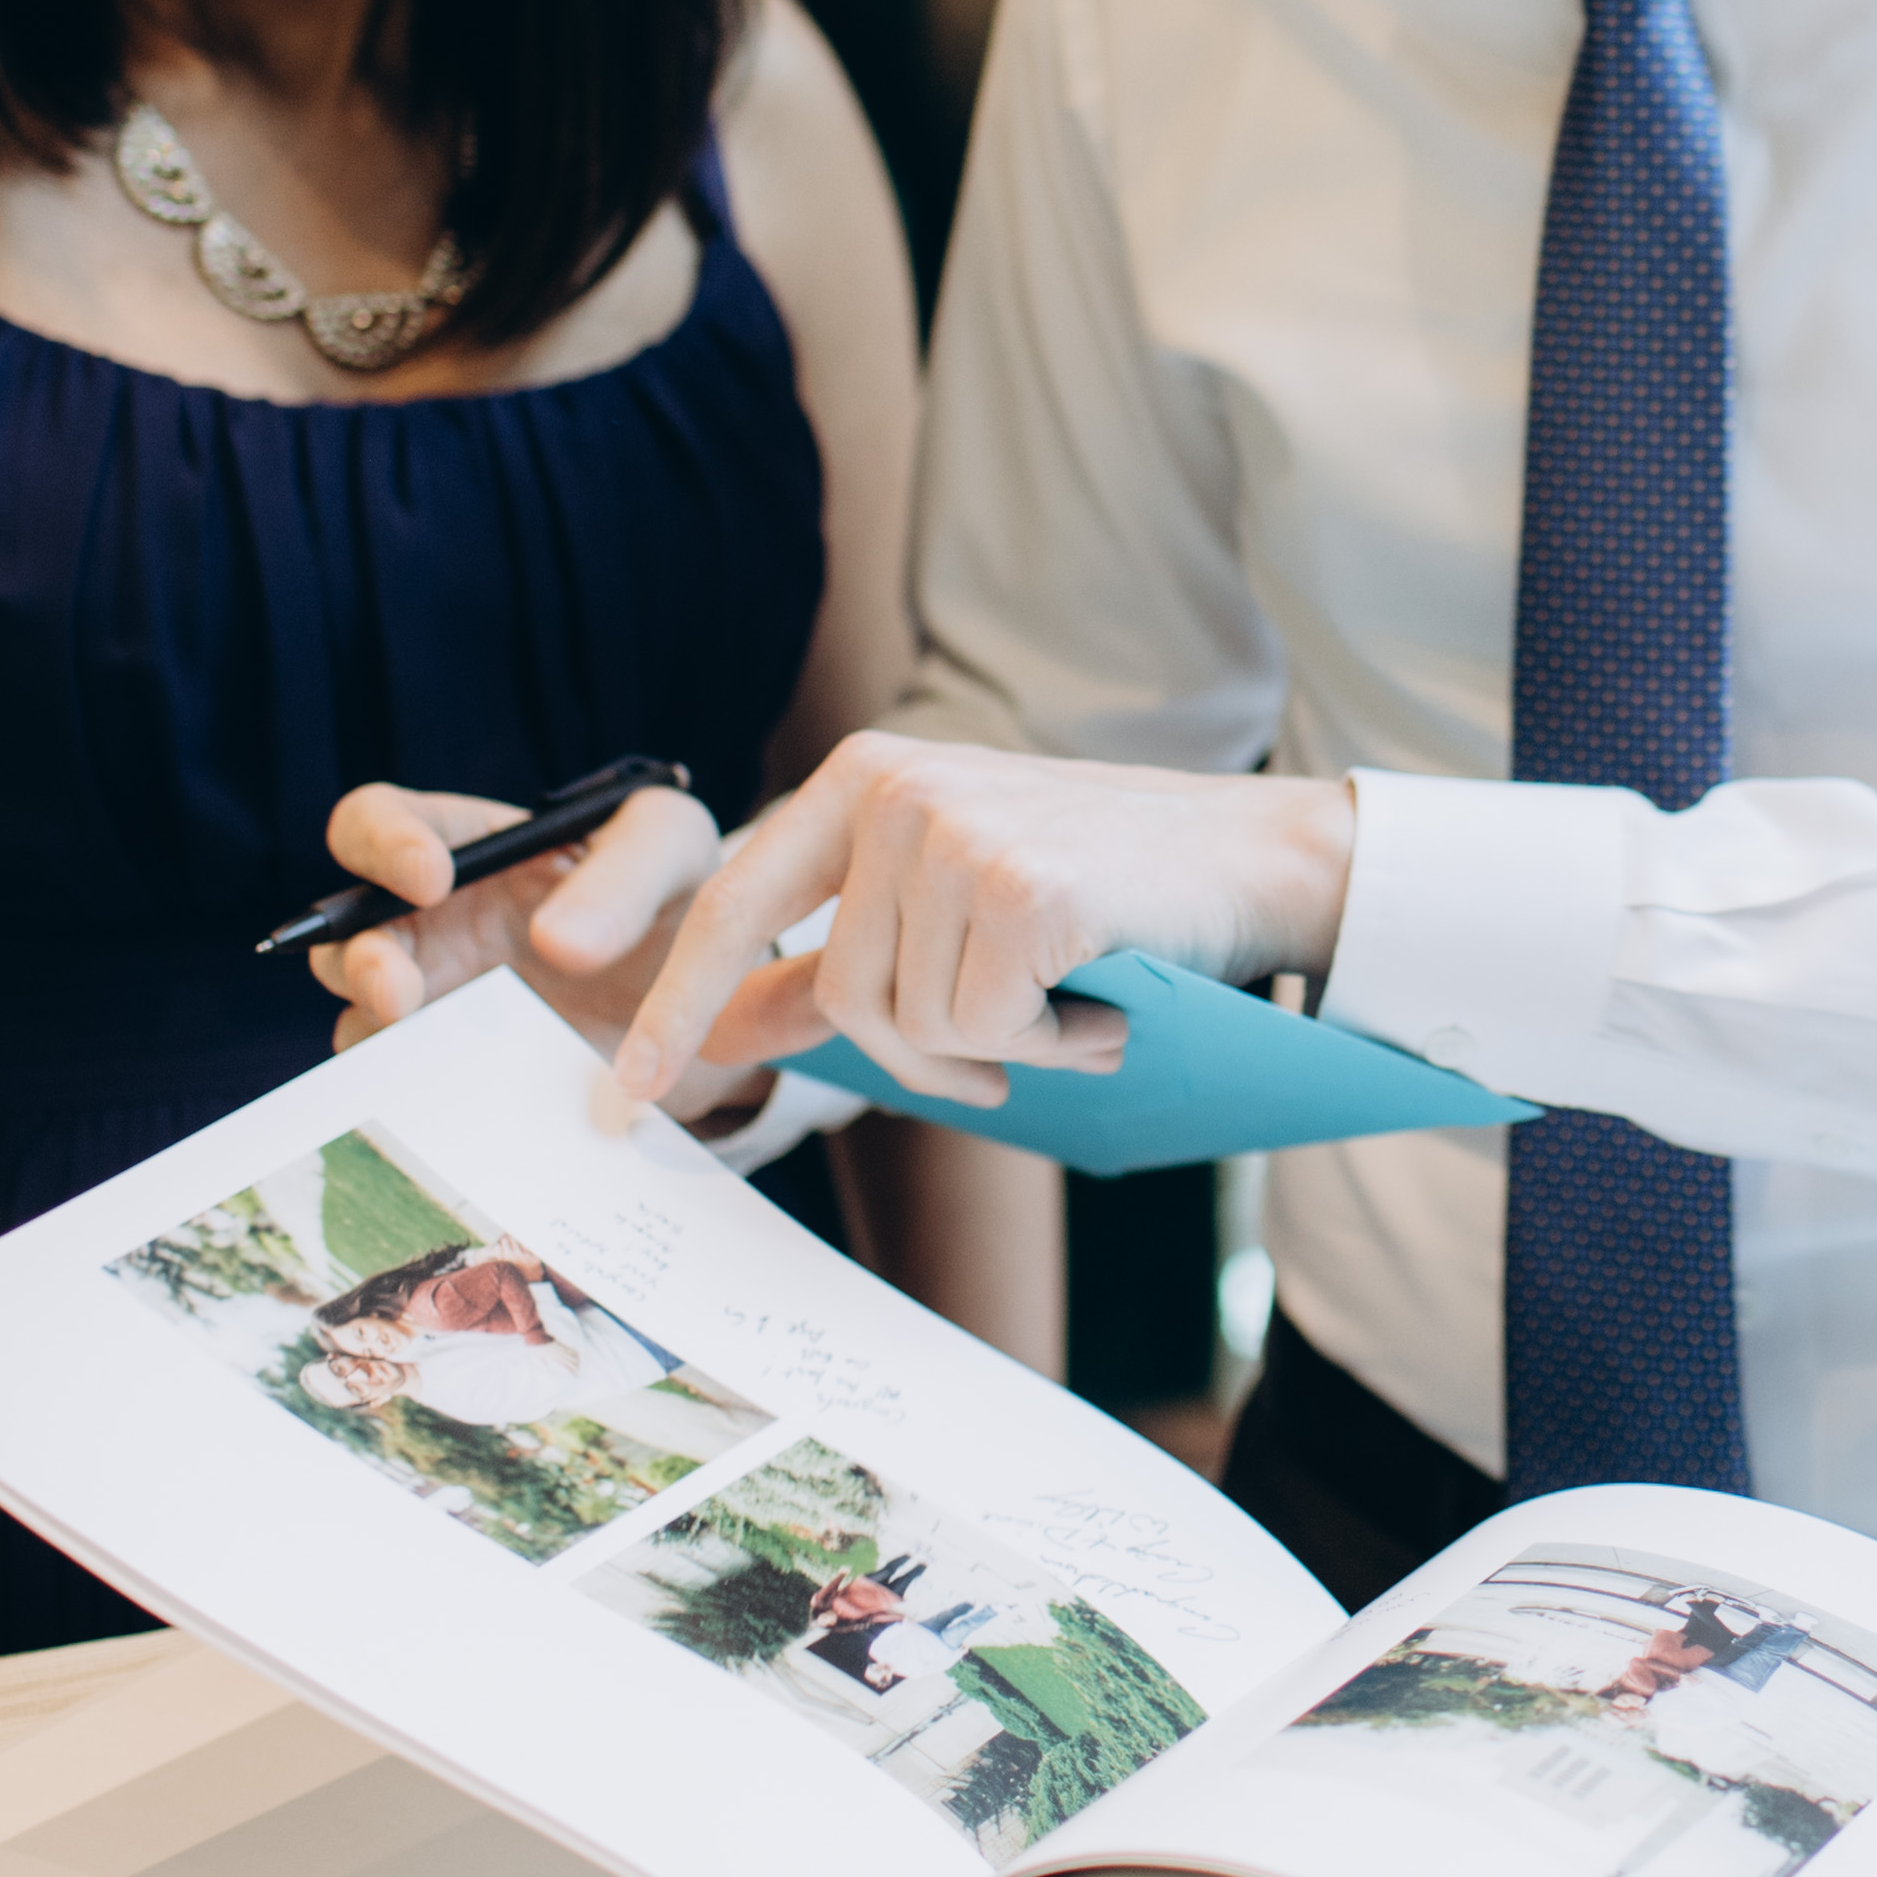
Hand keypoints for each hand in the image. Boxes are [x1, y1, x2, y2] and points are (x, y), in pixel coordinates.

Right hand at [310, 780, 773, 1128]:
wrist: (715, 1006)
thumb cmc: (678, 894)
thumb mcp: (671, 849)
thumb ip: (624, 874)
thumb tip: (555, 940)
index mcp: (470, 847)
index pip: (379, 822)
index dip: (383, 842)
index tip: (430, 877)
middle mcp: (432, 927)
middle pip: (339, 935)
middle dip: (356, 961)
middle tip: (400, 993)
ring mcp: (439, 1008)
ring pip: (362, 1023)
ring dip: (379, 1039)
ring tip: (426, 1054)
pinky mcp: (461, 1081)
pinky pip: (413, 1096)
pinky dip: (424, 1102)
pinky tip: (462, 1111)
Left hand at [617, 733, 1356, 1111]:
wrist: (1254, 861)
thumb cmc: (1105, 891)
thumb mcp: (950, 909)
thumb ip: (835, 959)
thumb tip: (722, 1029)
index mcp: (861, 779)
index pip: (736, 904)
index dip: (673, 1005)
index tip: (622, 1097)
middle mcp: (896, 789)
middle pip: (845, 1000)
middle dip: (923, 1060)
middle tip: (1007, 1052)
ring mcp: (958, 833)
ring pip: (913, 1028)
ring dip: (998, 1049)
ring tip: (1070, 999)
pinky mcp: (1024, 891)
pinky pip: (985, 1033)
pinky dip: (1049, 1044)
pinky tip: (1101, 1000)